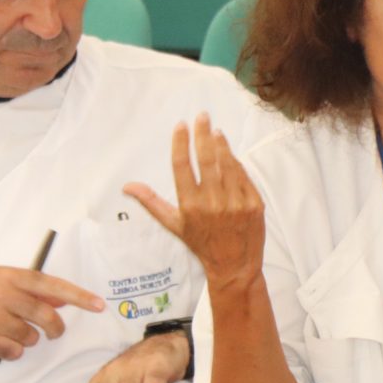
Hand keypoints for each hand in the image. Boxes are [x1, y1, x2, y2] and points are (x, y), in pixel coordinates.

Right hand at [0, 267, 103, 359]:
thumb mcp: (0, 279)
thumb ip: (31, 289)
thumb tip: (61, 301)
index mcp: (11, 276)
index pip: (53, 286)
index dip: (79, 297)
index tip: (99, 305)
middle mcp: (3, 294)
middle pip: (47, 317)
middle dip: (55, 329)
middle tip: (53, 332)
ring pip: (31, 337)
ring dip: (27, 339)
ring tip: (8, 330)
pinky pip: (14, 351)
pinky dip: (11, 351)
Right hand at [124, 112, 265, 293]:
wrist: (235, 267)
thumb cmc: (202, 244)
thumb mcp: (175, 225)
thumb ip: (152, 203)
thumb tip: (127, 186)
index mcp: (190, 206)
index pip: (182, 166)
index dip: (181, 143)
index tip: (181, 125)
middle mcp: (213, 203)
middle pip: (206, 159)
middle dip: (203, 134)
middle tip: (202, 115)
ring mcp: (236, 203)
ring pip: (227, 165)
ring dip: (221, 144)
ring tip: (216, 131)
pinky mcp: (254, 205)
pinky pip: (244, 176)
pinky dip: (236, 163)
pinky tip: (230, 152)